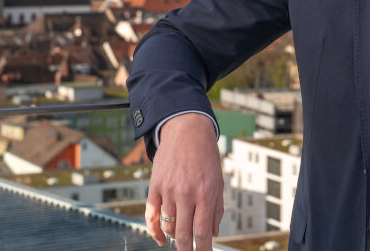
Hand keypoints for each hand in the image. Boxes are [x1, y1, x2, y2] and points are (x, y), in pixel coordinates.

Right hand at [145, 113, 223, 249]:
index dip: (203, 250)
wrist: (186, 131)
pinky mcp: (155, 187)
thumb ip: (216, 209)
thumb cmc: (206, 156)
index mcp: (205, 193)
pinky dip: (154, 231)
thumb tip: (213, 234)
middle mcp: (186, 193)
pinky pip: (151, 216)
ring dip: (175, 238)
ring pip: (168, 226)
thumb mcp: (218, 182)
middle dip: (188, 250)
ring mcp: (168, 190)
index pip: (202, 231)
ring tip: (182, 239)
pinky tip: (161, 239)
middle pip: (184, 234)